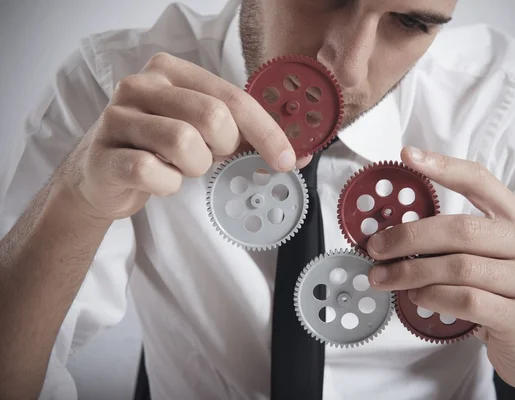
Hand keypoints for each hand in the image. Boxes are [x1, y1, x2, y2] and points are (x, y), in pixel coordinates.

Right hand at [56, 52, 309, 220]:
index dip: (266, 131)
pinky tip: (158, 179)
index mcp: (172, 71)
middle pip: (212, 115)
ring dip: (193, 167)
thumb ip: (246, 137)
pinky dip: (166, 184)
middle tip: (211, 156)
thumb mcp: (204, 134)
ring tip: (180, 167)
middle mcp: (142, 85)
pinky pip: (151, 171)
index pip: (233, 97)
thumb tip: (296, 155)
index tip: (285, 159)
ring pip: (183, 142)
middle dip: (223, 147)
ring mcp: (118, 117)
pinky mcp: (104, 154)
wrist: (104, 174)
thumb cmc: (161, 149)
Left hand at [366, 147, 514, 397]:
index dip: (443, 166)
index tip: (407, 156)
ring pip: (459, 267)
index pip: (480, 181)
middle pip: (461, 228)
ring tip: (386, 278)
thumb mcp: (490, 256)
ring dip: (411, 272)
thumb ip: (457, 239)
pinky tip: (416, 298)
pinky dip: (432, 297)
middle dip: (409, 237)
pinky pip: (466, 299)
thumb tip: (395, 232)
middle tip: (376, 248)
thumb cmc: (505, 293)